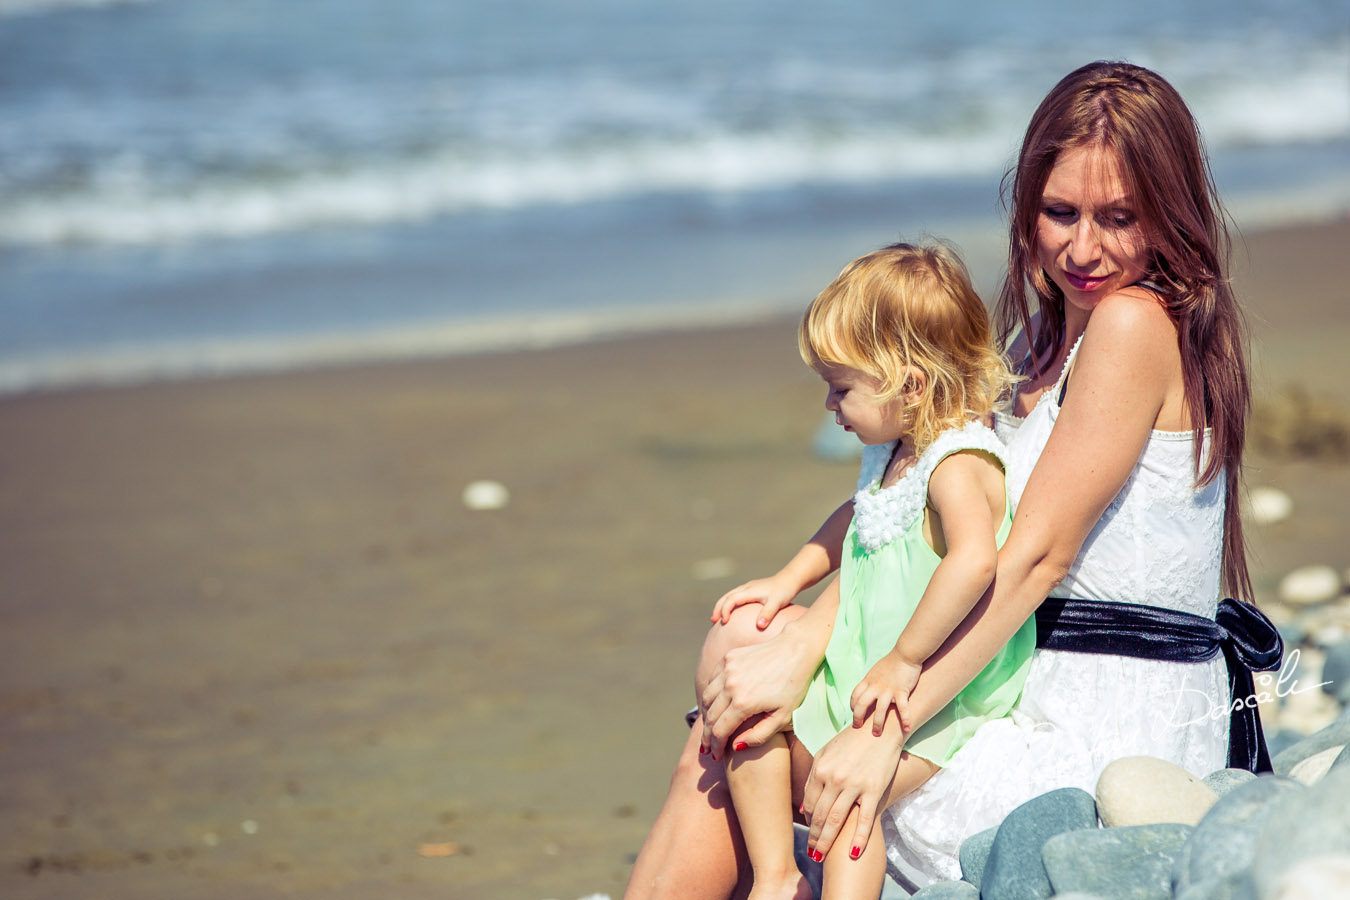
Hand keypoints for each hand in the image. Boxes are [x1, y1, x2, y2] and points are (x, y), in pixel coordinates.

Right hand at [700, 627, 816, 759]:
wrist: (797, 650)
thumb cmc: (794, 686)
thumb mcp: (783, 717)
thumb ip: (759, 735)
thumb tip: (735, 746)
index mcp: (743, 703)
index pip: (719, 731)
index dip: (715, 746)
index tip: (715, 756)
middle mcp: (730, 685)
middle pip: (709, 716)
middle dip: (706, 735)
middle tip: (707, 748)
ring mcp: (727, 669)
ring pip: (707, 697)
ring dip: (706, 714)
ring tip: (709, 727)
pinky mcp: (728, 658)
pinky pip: (712, 680)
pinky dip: (710, 694)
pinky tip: (716, 703)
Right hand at [710, 575, 795, 629]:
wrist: (790, 580)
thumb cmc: (784, 591)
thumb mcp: (777, 603)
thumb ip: (768, 614)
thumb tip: (759, 626)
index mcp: (750, 591)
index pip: (731, 599)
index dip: (725, 610)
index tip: (724, 621)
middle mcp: (746, 588)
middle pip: (726, 596)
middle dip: (718, 608)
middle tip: (713, 621)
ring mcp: (748, 588)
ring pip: (729, 596)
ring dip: (721, 606)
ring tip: (716, 618)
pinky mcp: (751, 590)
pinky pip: (735, 597)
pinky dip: (728, 604)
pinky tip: (730, 613)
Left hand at [800, 721, 905, 860]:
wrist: (880, 729)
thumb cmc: (851, 741)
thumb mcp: (826, 754)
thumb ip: (813, 779)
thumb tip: (803, 809)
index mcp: (821, 769)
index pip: (810, 804)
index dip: (808, 821)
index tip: (809, 833)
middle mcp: (835, 779)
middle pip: (820, 816)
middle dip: (814, 837)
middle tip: (812, 854)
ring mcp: (854, 785)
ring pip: (837, 821)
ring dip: (827, 842)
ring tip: (822, 857)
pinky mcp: (874, 790)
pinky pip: (865, 819)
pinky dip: (859, 838)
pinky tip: (854, 853)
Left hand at [850, 650, 922, 734]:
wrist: (906, 654)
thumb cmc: (892, 662)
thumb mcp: (875, 671)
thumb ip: (871, 682)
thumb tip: (867, 691)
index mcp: (868, 680)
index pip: (855, 696)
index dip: (853, 706)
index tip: (855, 712)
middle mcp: (875, 686)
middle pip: (861, 705)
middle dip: (858, 718)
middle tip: (857, 727)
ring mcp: (888, 690)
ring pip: (879, 711)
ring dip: (877, 724)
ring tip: (876, 734)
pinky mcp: (901, 691)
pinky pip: (902, 709)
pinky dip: (905, 719)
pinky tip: (907, 728)